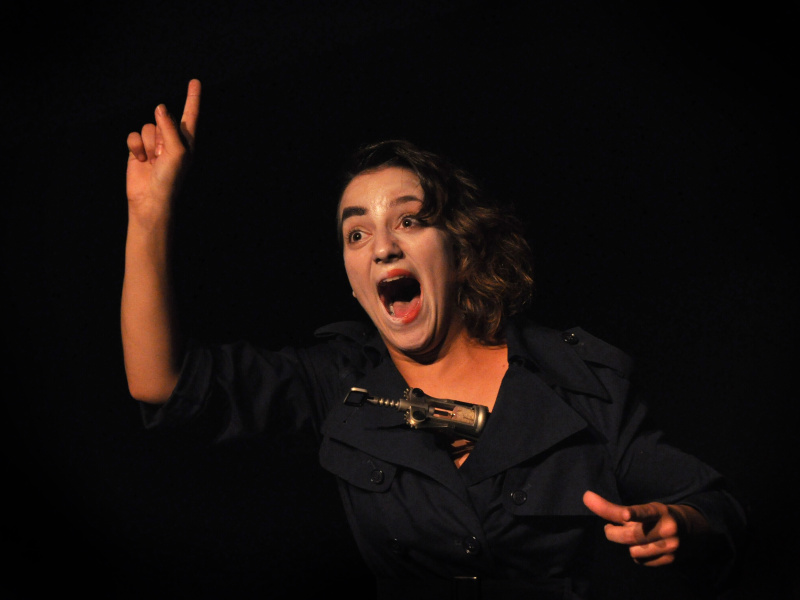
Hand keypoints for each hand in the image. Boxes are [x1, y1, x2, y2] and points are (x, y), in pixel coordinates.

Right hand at [126, 79, 200, 226]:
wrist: (151, 198)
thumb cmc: (170, 178)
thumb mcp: (177, 151)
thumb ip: (169, 127)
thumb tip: (160, 107)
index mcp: (187, 140)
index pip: (190, 114)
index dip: (193, 97)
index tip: (195, 81)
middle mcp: (172, 139)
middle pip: (162, 119)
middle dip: (160, 134)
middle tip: (163, 155)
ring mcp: (155, 144)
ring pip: (147, 127)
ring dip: (148, 143)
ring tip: (153, 160)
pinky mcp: (139, 149)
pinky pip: (134, 135)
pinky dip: (135, 146)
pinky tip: (141, 160)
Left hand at [583, 490, 708, 566]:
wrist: (690, 529)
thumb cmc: (657, 516)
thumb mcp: (641, 508)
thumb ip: (614, 508)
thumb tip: (586, 497)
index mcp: (657, 511)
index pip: (643, 512)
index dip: (633, 514)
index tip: (625, 516)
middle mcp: (666, 528)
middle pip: (630, 536)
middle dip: (613, 533)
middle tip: (609, 528)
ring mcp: (670, 546)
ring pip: (634, 552)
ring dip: (629, 546)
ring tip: (636, 538)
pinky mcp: (670, 560)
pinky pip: (641, 561)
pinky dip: (638, 555)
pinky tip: (645, 548)